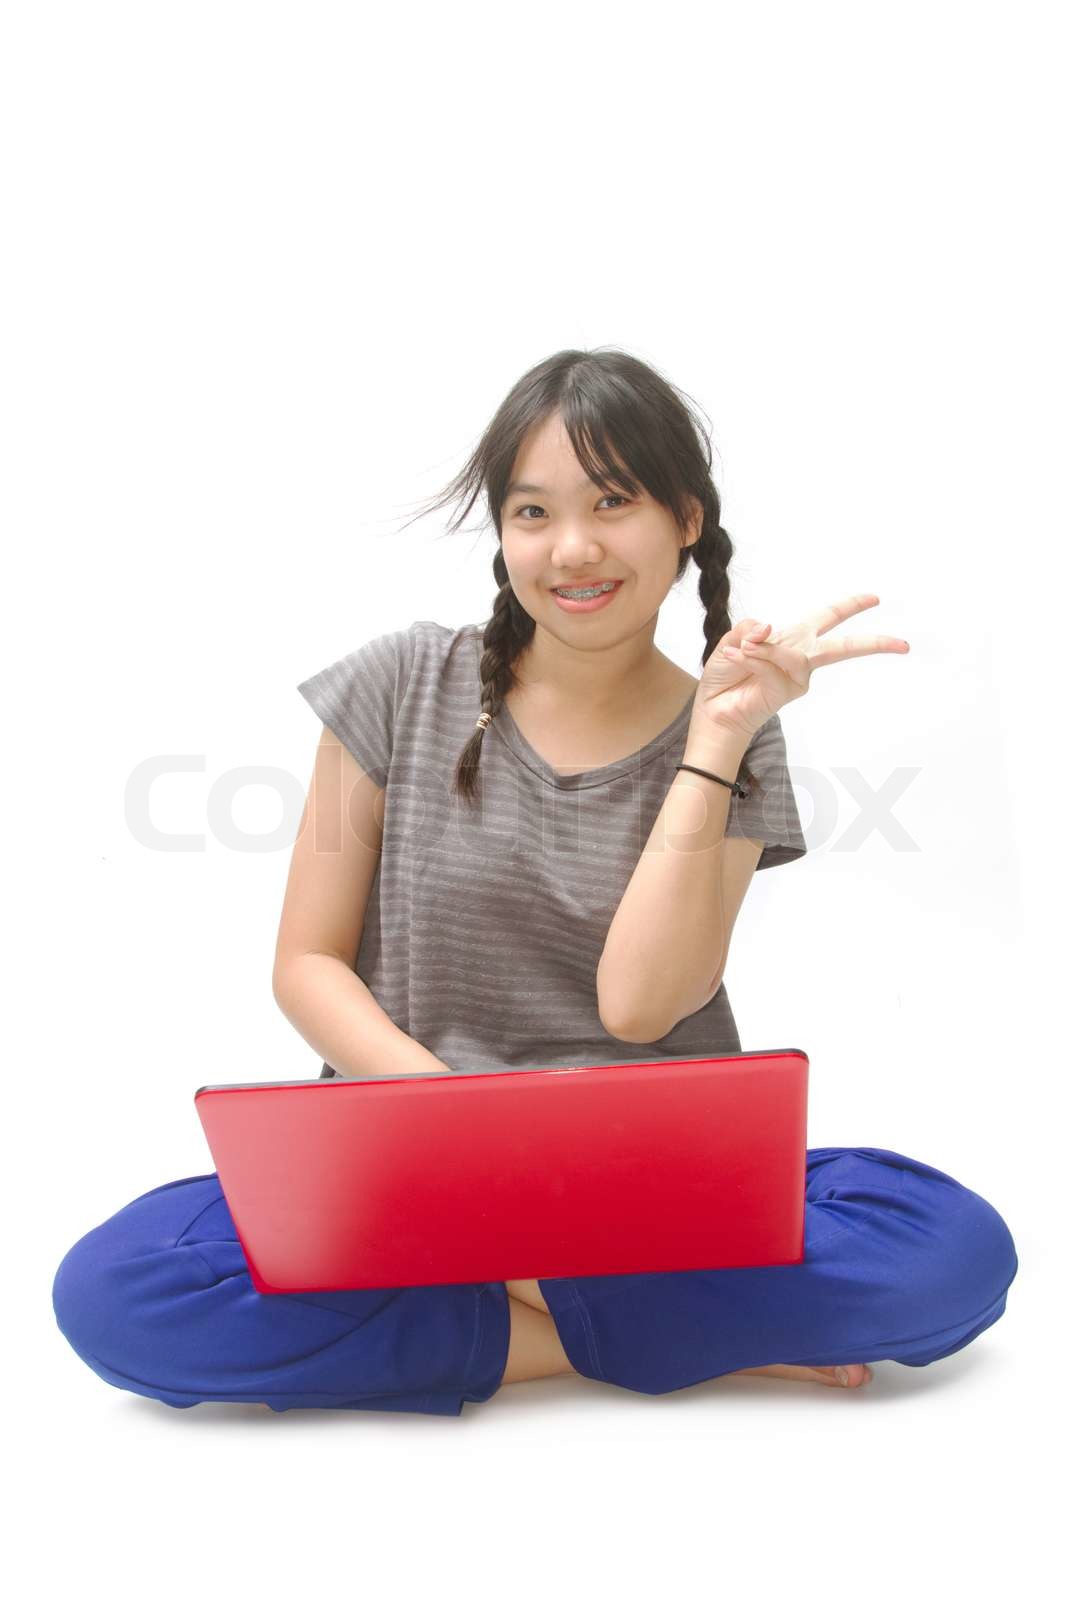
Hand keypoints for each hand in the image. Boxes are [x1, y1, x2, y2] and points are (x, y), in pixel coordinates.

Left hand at [691, 593, 909, 741]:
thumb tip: (768, 627)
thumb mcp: (734, 641)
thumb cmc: (727, 676)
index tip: (875, 599)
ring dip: (762, 649)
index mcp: (794, 639)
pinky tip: (738, 660)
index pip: (826, 618)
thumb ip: (751, 629)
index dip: (850, 606)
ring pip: (793, 652)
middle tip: (902, 643)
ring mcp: (798, 677)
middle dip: (872, 641)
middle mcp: (802, 657)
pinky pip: (772, 665)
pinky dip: (752, 660)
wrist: (715, 709)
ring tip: (740, 652)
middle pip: (842, 645)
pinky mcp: (788, 690)